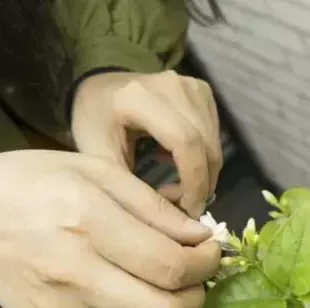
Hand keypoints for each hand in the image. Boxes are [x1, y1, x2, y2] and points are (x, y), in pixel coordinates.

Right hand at [0, 150, 220, 307]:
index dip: (207, 264)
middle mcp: (74, 272)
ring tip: (171, 288)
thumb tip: (200, 238)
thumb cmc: (30, 181)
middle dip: (198, 297)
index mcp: (87, 221)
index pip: (171, 265)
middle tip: (197, 274)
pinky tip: (139, 301)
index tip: (211, 251)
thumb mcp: (94, 170)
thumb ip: (153, 207)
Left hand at [71, 71, 222, 217]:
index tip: (187, 211)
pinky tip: (180, 167)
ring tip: (180, 191)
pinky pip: (214, 135)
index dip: (193, 181)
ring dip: (204, 174)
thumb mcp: (99, 156)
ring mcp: (191, 86)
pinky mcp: (202, 92)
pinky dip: (204, 159)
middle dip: (201, 184)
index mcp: (141, 97)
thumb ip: (131, 186)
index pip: (184, 141)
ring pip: (214, 143)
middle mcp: (173, 86)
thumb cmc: (95, 121)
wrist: (101, 86)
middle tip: (185, 209)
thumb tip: (169, 219)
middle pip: (205, 144)